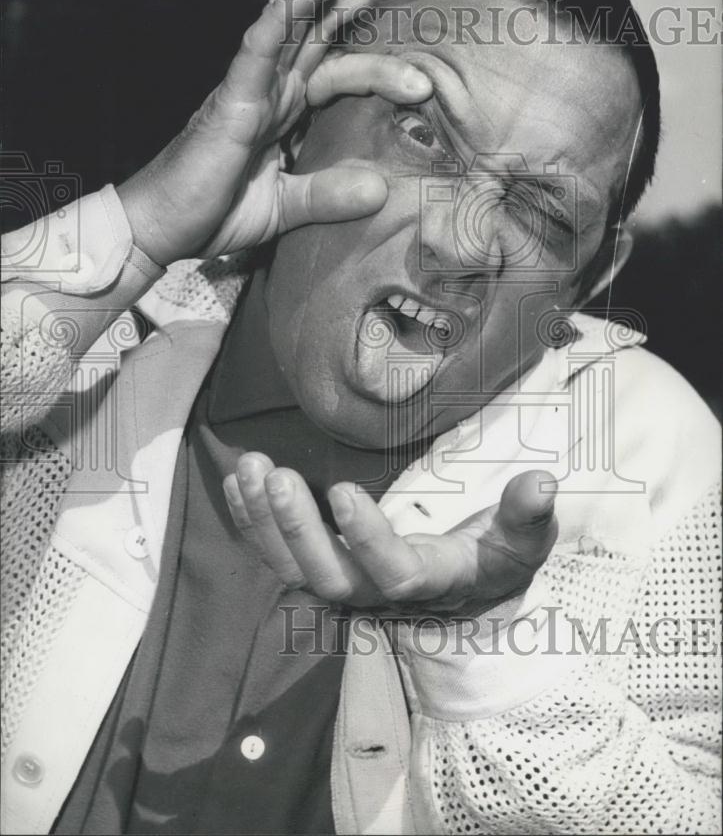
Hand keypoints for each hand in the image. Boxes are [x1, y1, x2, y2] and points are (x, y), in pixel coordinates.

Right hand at [117, 0, 431, 265]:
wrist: (161, 229)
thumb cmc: (216, 211)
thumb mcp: (287, 207)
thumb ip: (329, 196)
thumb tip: (382, 193)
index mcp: (288, 105)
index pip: (342, 62)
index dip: (383, 51)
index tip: (429, 64)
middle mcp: (274, 85)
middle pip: (326, 23)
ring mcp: (251, 87)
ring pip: (292, 18)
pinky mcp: (229, 104)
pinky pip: (254, 54)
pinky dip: (275, 23)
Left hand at [223, 454, 557, 618]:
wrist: (467, 588)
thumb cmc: (496, 558)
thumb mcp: (522, 542)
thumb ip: (528, 516)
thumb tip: (543, 481)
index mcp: (430, 581)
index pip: (394, 573)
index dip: (366, 539)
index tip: (343, 489)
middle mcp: (380, 593)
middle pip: (326, 579)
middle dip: (295, 529)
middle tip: (276, 474)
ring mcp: (347, 584)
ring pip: (292, 571)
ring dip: (264, 522)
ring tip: (249, 467)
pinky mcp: (324, 569)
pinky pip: (278, 558)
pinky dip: (253, 523)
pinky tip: (239, 482)